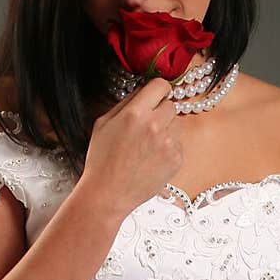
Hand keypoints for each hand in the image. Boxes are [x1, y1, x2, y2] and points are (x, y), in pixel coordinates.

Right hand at [77, 77, 182, 218]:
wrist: (108, 194)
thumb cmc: (101, 160)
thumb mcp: (104, 123)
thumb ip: (126, 104)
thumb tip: (142, 92)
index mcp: (135, 113)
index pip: (161, 85)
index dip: (159, 89)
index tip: (156, 95)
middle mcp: (155, 125)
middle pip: (171, 105)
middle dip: (160, 112)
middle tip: (147, 126)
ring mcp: (168, 144)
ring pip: (176, 125)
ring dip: (165, 130)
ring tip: (147, 146)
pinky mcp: (176, 160)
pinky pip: (178, 144)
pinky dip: (168, 149)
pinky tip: (151, 159)